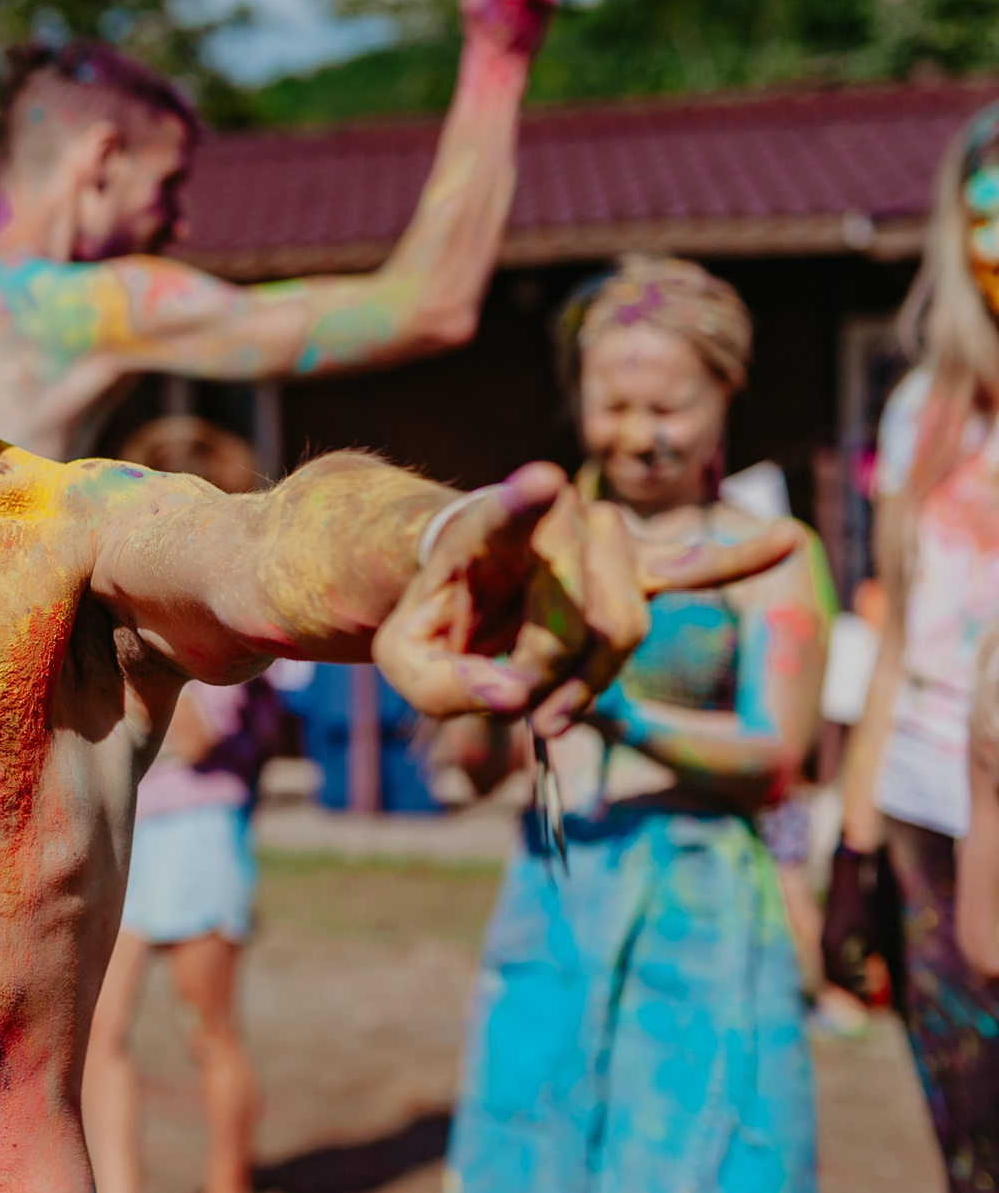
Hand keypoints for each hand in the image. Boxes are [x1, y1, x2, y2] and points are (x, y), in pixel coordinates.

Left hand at [374, 463, 795, 735]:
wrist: (458, 594)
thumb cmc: (433, 627)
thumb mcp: (406, 664)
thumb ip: (445, 687)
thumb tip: (517, 696)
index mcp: (478, 535)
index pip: (500, 516)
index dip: (522, 502)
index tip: (545, 479)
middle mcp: (545, 524)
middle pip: (577, 621)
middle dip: (552, 678)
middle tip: (517, 706)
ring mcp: (594, 542)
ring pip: (622, 627)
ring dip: (591, 684)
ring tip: (550, 713)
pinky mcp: (631, 570)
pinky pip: (688, 567)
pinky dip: (734, 558)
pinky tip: (787, 540)